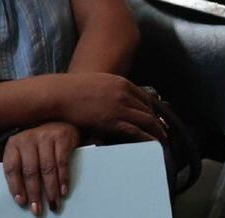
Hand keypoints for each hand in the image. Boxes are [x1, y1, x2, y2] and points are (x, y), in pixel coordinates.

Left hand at [3, 122, 79, 215]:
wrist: (59, 121)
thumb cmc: (39, 143)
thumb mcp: (25, 151)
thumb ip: (22, 168)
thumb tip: (23, 197)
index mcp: (14, 144)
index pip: (12, 169)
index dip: (16, 187)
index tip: (22, 202)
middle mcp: (28, 138)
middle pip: (30, 171)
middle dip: (35, 193)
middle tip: (38, 209)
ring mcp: (46, 136)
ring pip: (47, 168)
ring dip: (50, 189)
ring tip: (53, 203)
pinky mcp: (63, 136)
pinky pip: (62, 162)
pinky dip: (63, 178)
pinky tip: (64, 190)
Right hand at [44, 73, 164, 142]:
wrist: (60, 93)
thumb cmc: (73, 89)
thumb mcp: (99, 83)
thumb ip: (111, 89)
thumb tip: (115, 99)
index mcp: (122, 83)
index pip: (145, 97)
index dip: (153, 108)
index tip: (156, 116)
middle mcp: (124, 94)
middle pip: (148, 108)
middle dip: (157, 120)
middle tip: (163, 129)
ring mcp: (119, 107)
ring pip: (145, 119)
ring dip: (156, 129)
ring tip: (162, 138)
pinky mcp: (111, 121)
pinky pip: (135, 130)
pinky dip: (146, 136)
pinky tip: (151, 142)